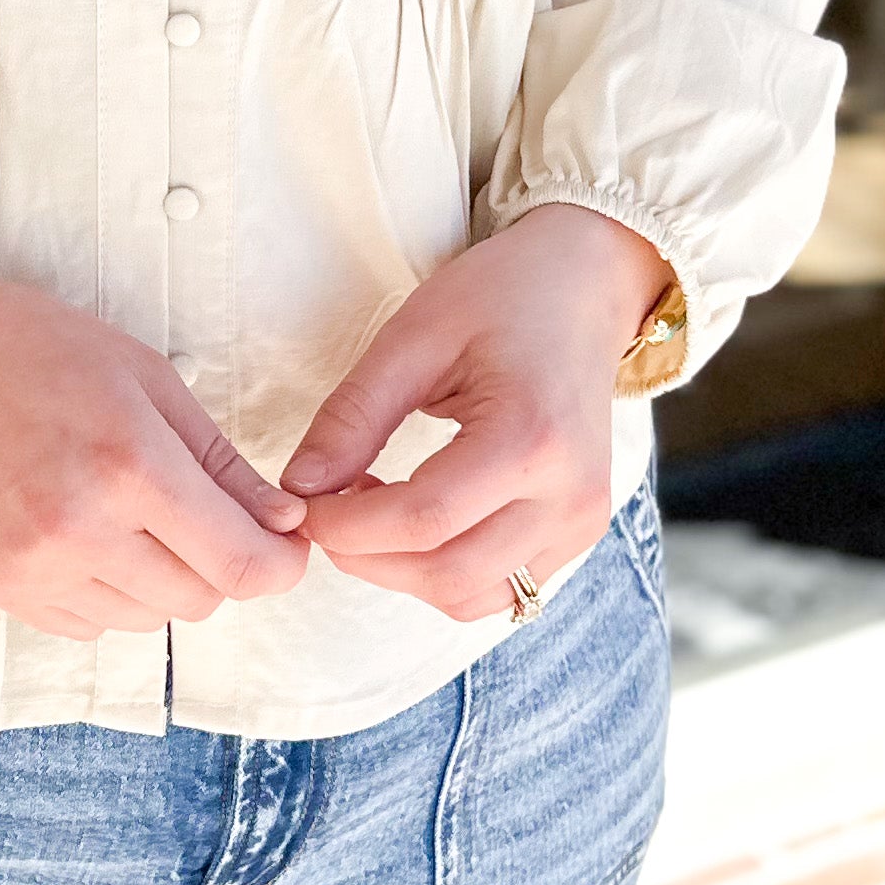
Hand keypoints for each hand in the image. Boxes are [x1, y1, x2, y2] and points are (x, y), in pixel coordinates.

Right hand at [0, 256, 311, 638]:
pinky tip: (79, 529)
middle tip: (190, 505)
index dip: (281, 563)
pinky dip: (104, 589)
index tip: (284, 543)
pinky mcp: (0, 590)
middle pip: (201, 599)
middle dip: (217, 560)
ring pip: (148, 618)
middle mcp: (82, 530)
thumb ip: (221, 462)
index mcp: (130, 465)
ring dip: (157, 577)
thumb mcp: (146, 378)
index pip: (243, 566)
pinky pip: (89, 624)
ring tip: (122, 508)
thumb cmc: (33, 348)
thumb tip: (284, 526)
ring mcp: (34, 569)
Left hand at [276, 207, 664, 616]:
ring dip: (402, 573)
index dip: (346, 527)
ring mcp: (581, 522)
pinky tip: (414, 521)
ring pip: (471, 595)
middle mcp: (569, 496)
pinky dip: (443, 573)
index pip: (422, 521)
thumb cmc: (502, 296)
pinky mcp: (579, 533)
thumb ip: (354, 415)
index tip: (300, 505)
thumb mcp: (414, 336)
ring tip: (370, 510)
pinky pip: (500, 588)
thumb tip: (299, 486)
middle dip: (366, 557)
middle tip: (325, 510)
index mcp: (532, 439)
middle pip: (446, 573)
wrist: (585, 288)